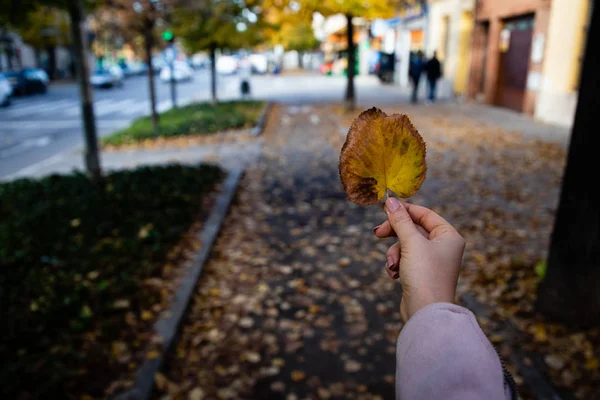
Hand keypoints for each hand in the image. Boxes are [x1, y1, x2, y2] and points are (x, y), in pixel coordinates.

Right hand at [373, 198, 464, 321]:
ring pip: (406, 246)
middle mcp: (444, 247)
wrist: (426, 313)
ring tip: (393, 266)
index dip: (404, 210)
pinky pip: (405, 260)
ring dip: (395, 254)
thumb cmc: (425, 275)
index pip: (425, 214)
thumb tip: (390, 201)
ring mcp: (433, 261)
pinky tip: (395, 275)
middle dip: (395, 234)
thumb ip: (400, 221)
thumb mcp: (410, 243)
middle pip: (413, 229)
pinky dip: (397, 265)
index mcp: (449, 236)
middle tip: (378, 233)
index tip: (384, 209)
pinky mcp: (422, 274)